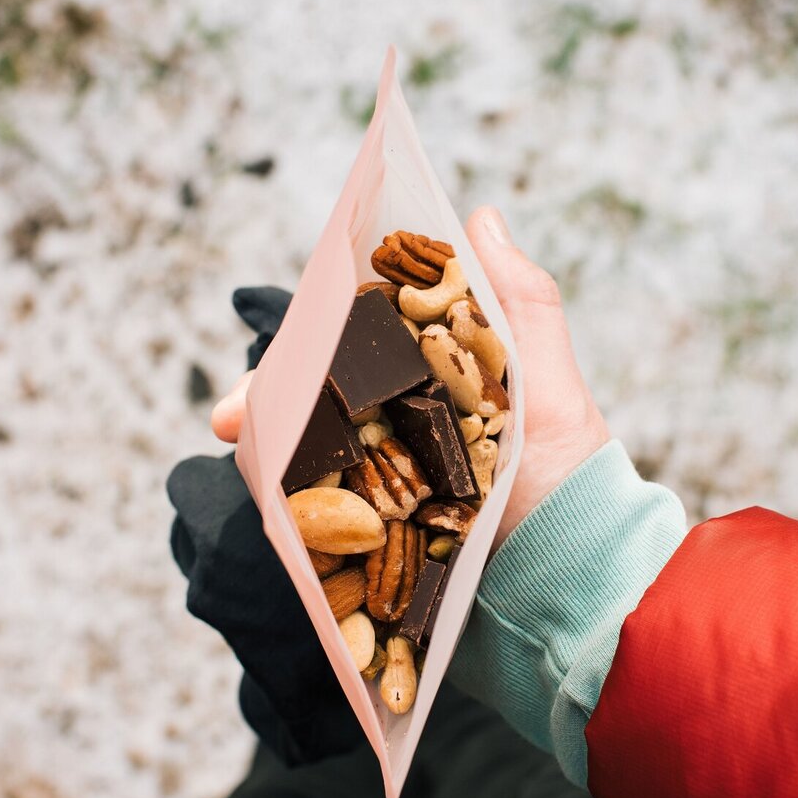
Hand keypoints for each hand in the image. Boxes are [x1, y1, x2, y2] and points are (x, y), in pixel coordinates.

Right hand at [210, 206, 610, 546]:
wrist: (570, 580)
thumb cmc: (569, 477)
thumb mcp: (550, 387)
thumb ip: (523, 305)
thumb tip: (481, 217)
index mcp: (436, 375)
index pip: (361, 339)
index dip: (312, 335)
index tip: (280, 344)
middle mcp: (404, 418)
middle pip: (322, 393)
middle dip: (269, 398)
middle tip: (228, 415)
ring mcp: (387, 474)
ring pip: (312, 446)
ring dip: (268, 446)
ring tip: (237, 450)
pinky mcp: (379, 526)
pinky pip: (325, 504)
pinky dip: (291, 499)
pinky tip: (265, 495)